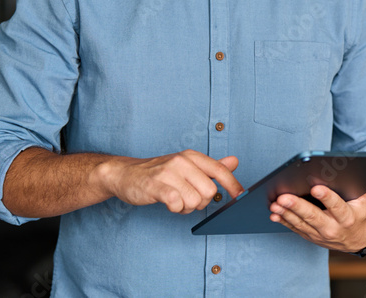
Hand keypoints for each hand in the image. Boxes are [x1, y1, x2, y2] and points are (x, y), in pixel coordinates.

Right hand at [97, 150, 243, 213]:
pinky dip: (175, 209)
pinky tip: (168, 203)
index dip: (233, 185)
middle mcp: (182, 161)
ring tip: (176, 201)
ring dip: (186, 208)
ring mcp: (168, 172)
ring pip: (195, 200)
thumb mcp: (186, 166)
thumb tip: (235, 161)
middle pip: (210, 191)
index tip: (240, 196)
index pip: (220, 170)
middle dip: (202, 202)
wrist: (125, 174)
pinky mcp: (155, 185)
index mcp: (192, 156)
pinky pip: (176, 203)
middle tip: (188, 200)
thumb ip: (210, 167)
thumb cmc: (159, 173)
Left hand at [269, 186, 365, 251]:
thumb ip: (360, 183)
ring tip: (275, 204)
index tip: (316, 188)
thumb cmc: (360, 212)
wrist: (357, 238)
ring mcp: (320, 234)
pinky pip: (295, 228)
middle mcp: (333, 228)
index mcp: (348, 217)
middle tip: (284, 197)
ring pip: (301, 223)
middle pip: (313, 217)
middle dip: (297, 206)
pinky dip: (284, 221)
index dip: (326, 198)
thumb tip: (352, 165)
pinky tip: (274, 214)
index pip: (337, 206)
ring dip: (286, 214)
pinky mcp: (310, 236)